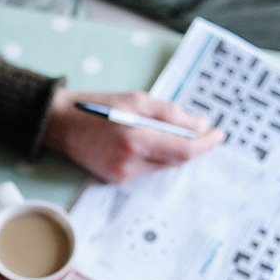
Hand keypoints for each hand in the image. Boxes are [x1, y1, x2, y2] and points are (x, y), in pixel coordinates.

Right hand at [43, 89, 224, 182]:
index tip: (219, 134)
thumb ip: (171, 113)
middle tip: (202, 131)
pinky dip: (155, 156)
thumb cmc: (97, 106)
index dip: (206, 144)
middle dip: (192, 146)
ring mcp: (121, 175)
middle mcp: (129, 163)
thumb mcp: (137, 99)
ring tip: (170, 133)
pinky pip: (146, 170)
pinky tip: (149, 143)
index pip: (183, 150)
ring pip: (162, 166)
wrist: (59, 124)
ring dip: (173, 151)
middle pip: (176, 161)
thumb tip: (200, 124)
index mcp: (135, 139)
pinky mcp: (115, 180)